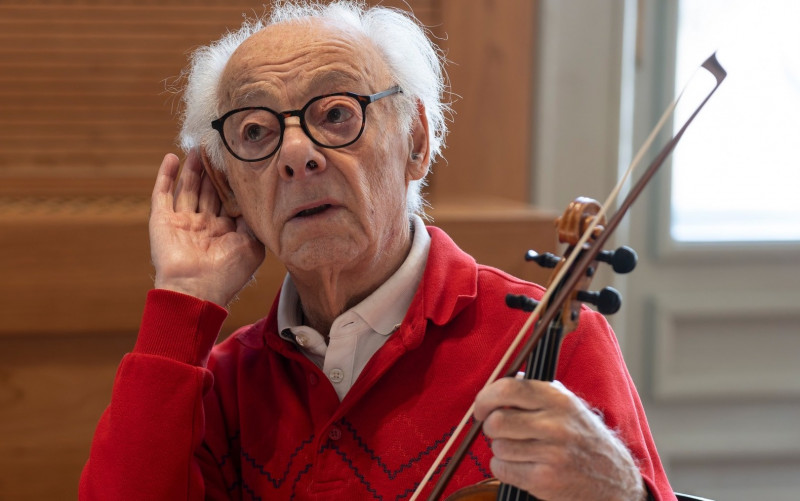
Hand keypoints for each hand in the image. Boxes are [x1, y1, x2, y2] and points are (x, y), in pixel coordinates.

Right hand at [149, 151, 265, 305]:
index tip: (237, 161)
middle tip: (217, 148)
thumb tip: (255, 200)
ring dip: (192, 168)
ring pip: (187, 188)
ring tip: (198, 147)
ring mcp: (182, 222)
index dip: (231, 182)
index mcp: (223, 231)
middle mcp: (203, 224)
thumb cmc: (227, 273)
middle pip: (207, 190)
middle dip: (212, 171)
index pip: (227, 199)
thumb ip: (252, 221)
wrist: (196, 290)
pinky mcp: (162, 221)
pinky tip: (171, 158)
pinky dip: (165, 176)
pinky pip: (162, 194)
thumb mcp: (251, 245)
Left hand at [473, 378, 645, 500]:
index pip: (509, 389)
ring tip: (521, 450)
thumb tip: (506, 380)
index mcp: (559, 400)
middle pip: (497, 421)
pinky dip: (504, 468)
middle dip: (491, 427)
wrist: (614, 480)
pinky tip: (522, 465)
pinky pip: (501, 469)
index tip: (481, 408)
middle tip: (501, 431)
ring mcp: (551, 455)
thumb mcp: (569, 406)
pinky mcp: (544, 481)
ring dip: (501, 450)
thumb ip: (538, 391)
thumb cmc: (584, 439)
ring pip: (498, 447)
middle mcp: (556, 425)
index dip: (485, 398)